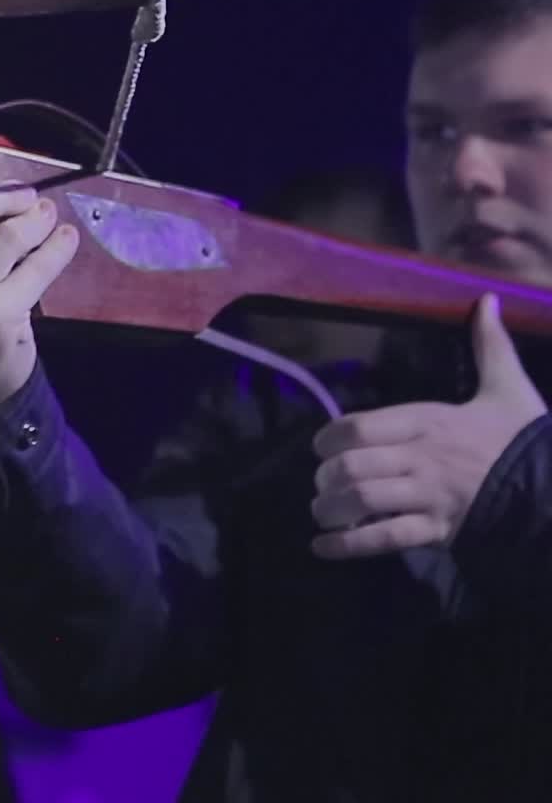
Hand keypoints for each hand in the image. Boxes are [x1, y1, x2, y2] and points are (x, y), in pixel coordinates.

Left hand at [311, 294, 546, 558]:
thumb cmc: (525, 438)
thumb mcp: (508, 386)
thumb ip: (489, 345)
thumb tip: (488, 300)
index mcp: (428, 421)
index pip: (357, 427)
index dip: (328, 440)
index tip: (322, 449)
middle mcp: (422, 458)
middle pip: (350, 466)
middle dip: (325, 478)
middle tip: (323, 485)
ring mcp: (430, 496)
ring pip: (363, 502)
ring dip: (331, 510)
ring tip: (323, 513)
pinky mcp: (440, 531)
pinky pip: (385, 539)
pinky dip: (347, 546)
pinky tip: (322, 547)